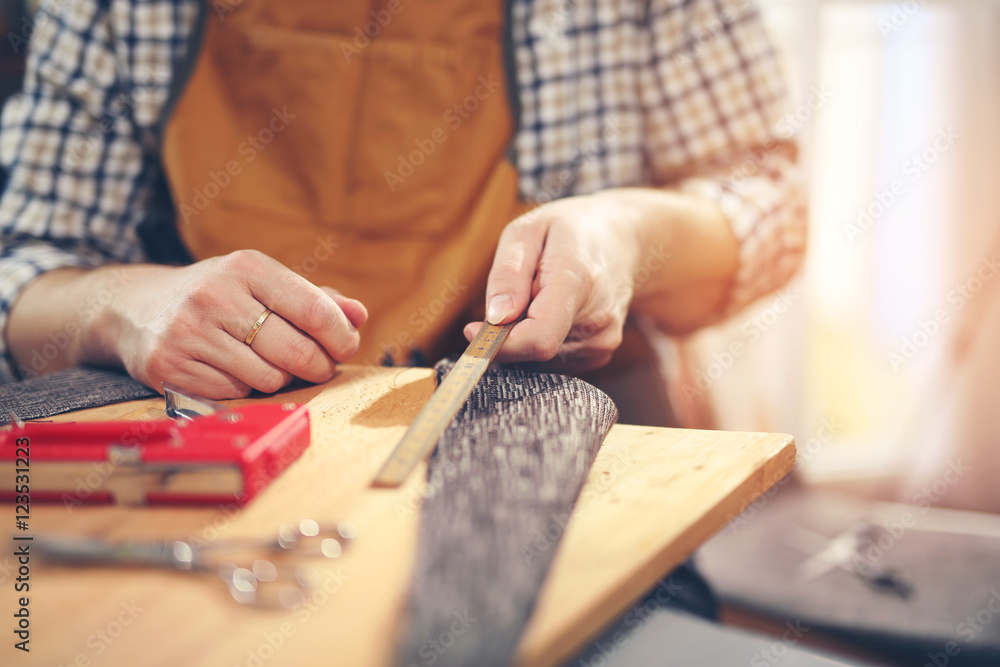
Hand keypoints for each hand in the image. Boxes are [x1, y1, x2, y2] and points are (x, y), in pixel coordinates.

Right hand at [107, 249, 366, 397]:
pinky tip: (234, 371)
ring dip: (280, 378)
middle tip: (320, 366)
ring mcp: (189, 333)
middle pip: (297, 352)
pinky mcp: (170, 368)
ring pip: (269, 379)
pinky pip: (236, 394)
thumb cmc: (218, 296)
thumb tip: (358, 316)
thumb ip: (314, 299)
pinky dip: (245, 389)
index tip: (346, 346)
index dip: (340, 335)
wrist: (136, 308)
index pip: (313, 309)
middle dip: (319, 366)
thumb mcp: (261, 283)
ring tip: (269, 363)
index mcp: (245, 267)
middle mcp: (215, 297)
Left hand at [464, 195, 640, 371]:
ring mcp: (602, 340)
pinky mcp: (600, 353)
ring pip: (539, 359)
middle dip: (509, 331)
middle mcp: (597, 319)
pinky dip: (541, 339)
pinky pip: (552, 360)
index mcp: (577, 282)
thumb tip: (495, 318)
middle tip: (518, 294)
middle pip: (532, 351)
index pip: (537, 338)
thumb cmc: (571, 231)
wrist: (623, 241)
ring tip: (541, 297)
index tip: (473, 330)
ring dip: (525, 334)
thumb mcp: (528, 230)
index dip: (499, 344)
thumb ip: (508, 274)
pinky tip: (553, 310)